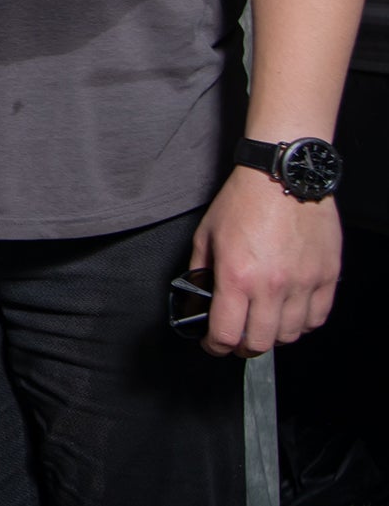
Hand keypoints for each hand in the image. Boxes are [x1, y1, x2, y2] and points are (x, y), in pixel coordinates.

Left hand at [191, 166, 340, 356]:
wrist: (282, 177)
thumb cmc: (244, 200)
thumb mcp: (206, 234)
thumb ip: (200, 269)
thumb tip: (197, 294)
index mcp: (237, 277)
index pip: (226, 334)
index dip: (215, 346)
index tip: (212, 344)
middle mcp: (272, 286)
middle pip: (259, 343)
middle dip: (242, 347)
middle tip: (236, 340)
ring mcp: (303, 283)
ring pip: (289, 335)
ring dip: (272, 337)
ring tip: (262, 325)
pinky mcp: (325, 277)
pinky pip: (316, 318)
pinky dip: (301, 324)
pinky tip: (289, 315)